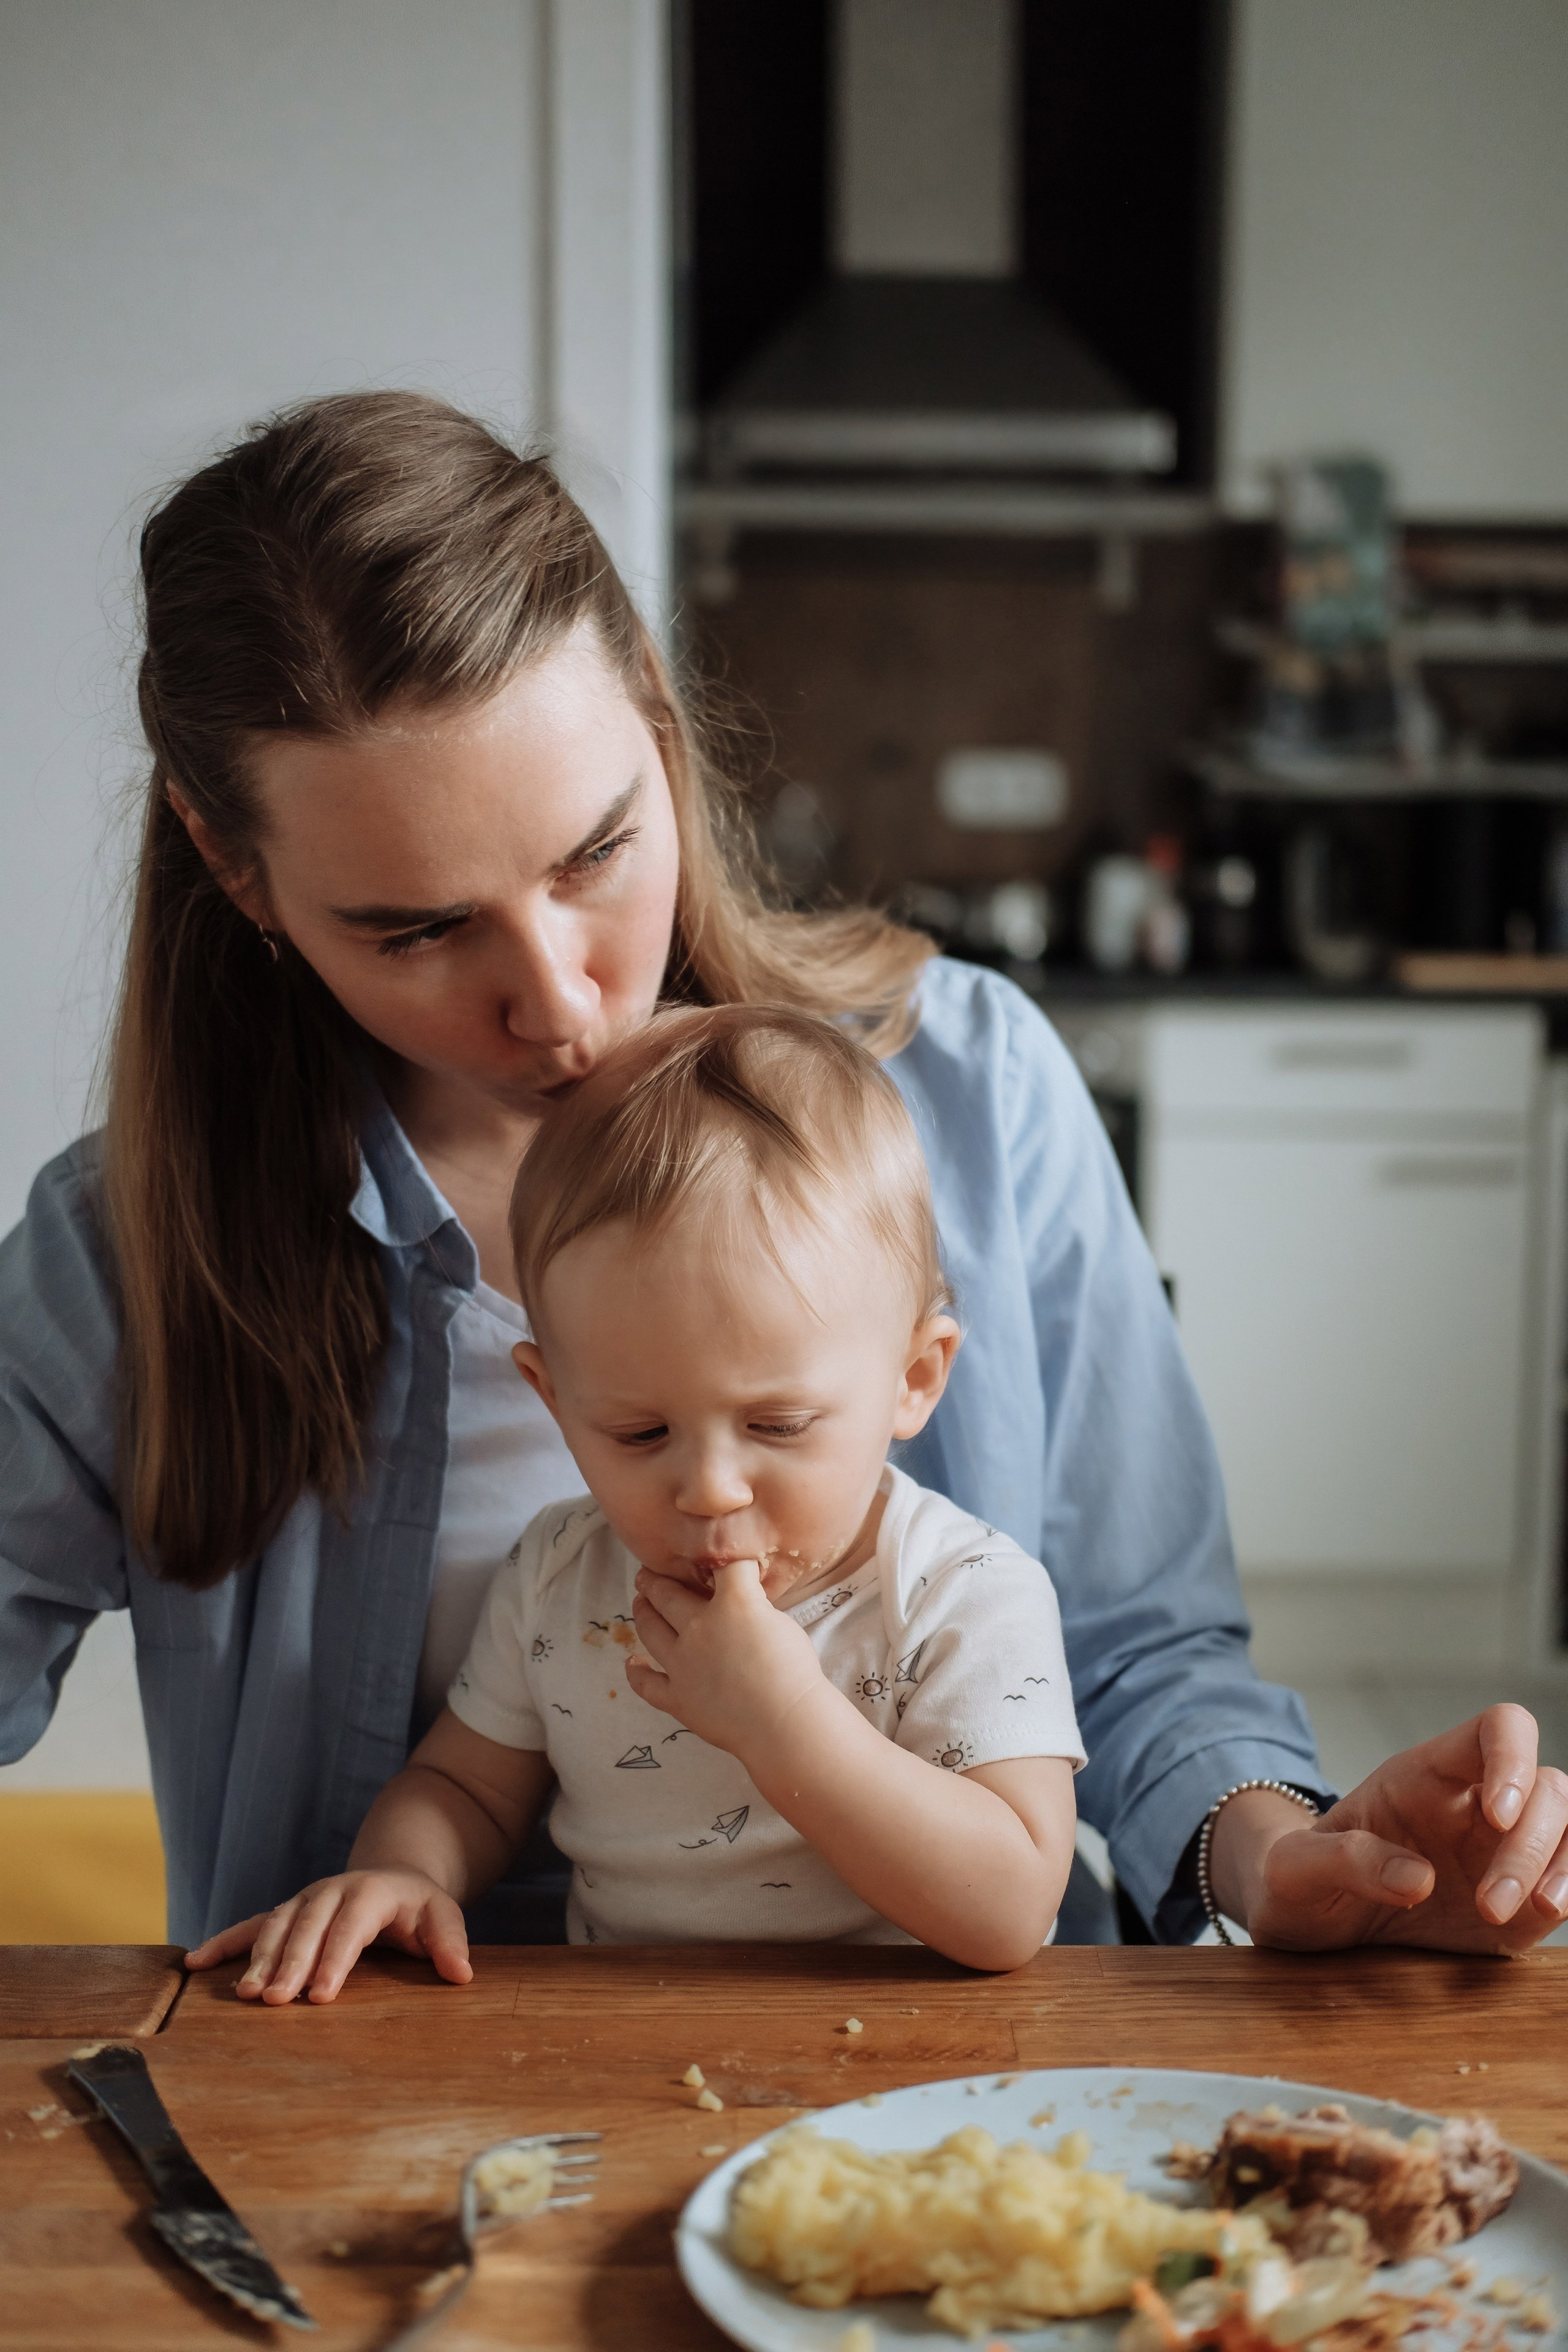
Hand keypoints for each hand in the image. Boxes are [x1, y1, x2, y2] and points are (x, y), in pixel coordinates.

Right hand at [183, 1868, 472, 2003]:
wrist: (394, 1875)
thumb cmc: (418, 1907)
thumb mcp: (443, 1916)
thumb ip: (450, 1943)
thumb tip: (461, 1973)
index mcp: (369, 1893)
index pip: (349, 1928)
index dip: (334, 1960)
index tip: (320, 1996)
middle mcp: (330, 1892)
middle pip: (306, 1927)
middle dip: (290, 1964)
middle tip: (273, 2002)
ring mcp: (303, 1901)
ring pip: (276, 1927)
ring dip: (258, 1960)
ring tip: (243, 1995)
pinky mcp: (285, 1913)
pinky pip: (250, 1926)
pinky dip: (223, 1942)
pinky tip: (195, 1962)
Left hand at [627, 1559, 825, 1760]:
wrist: (786, 1722)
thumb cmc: (795, 1672)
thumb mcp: (782, 1623)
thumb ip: (755, 1608)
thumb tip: (743, 1607)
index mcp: (732, 1604)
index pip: (723, 1566)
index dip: (724, 1560)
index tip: (720, 1562)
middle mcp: (699, 1627)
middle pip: (668, 1593)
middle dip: (657, 1580)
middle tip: (647, 1574)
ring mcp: (682, 1663)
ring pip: (651, 1629)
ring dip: (643, 1612)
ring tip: (639, 1602)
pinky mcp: (677, 1697)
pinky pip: (647, 1683)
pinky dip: (637, 1672)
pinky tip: (633, 1663)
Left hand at [1222, 1707, 1567, 1954]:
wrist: (1306, 1924)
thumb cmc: (1297, 1881)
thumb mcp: (1293, 1869)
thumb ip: (1342, 1861)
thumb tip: (1415, 1879)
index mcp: (1424, 1775)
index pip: (1497, 1730)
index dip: (1512, 1759)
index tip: (1497, 1813)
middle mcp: (1474, 1805)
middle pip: (1544, 1789)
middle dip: (1528, 1845)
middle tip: (1489, 1905)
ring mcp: (1499, 1851)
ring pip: (1566, 1829)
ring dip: (1558, 1868)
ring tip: (1525, 1915)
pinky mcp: (1516, 1902)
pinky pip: (1565, 1879)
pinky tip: (1544, 1915)